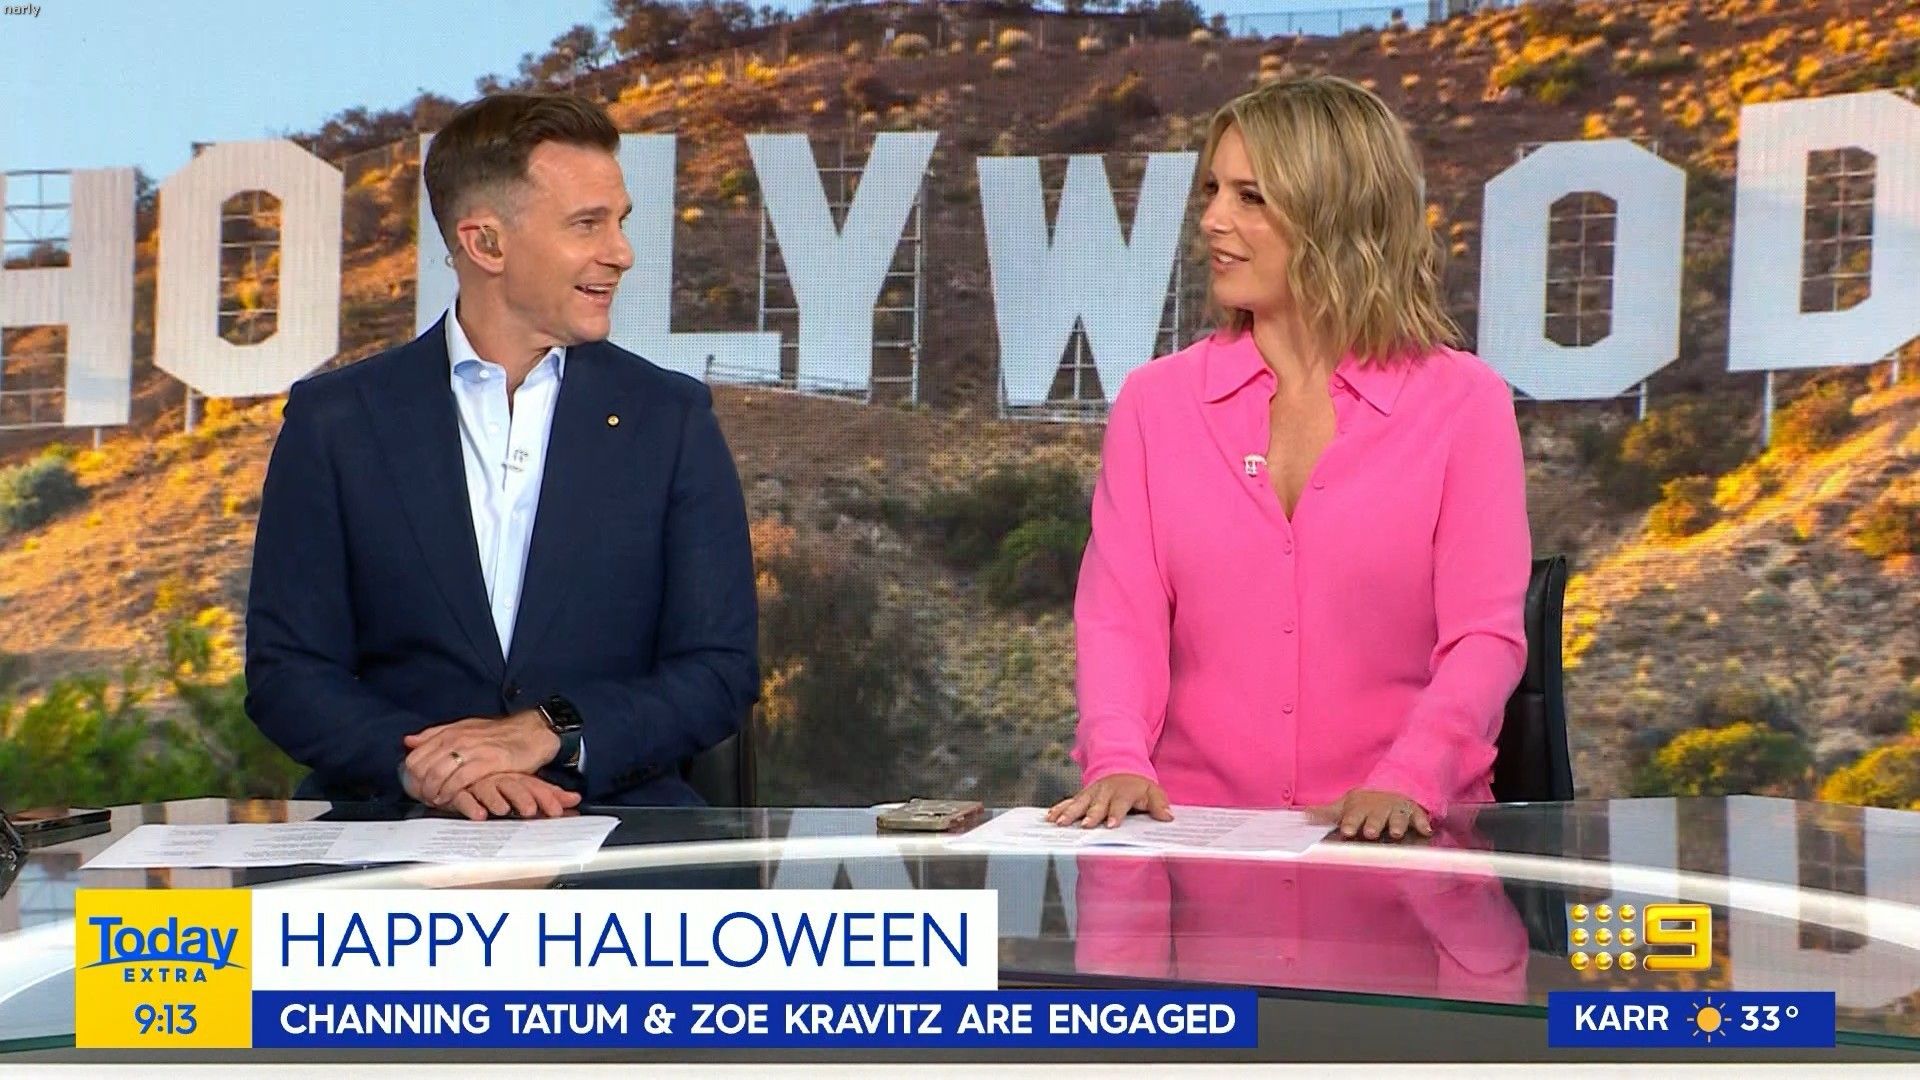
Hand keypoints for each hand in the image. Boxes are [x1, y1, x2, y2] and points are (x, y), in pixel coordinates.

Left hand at [402, 712, 559, 806]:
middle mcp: (457, 739)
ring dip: (432, 792)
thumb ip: (435, 735)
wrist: (532, 732)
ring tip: (434, 801)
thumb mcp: (464, 728)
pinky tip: (449, 799)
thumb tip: (409, 741)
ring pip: (438, 774)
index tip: (414, 788)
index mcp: (449, 732)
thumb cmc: (499, 734)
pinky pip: (460, 779)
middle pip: (422, 767)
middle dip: (418, 788)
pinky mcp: (488, 762)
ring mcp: (472, 750)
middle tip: (422, 799)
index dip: (410, 776)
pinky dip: (450, 792)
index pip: (415, 756)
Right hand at [443, 772, 581, 821]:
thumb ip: (549, 795)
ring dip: (495, 799)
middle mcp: (499, 778)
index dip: (547, 797)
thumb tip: (575, 799)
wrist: (463, 766)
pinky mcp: (458, 792)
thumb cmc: (499, 781)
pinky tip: (478, 814)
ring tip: (503, 809)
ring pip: (488, 789)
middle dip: (522, 798)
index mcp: (517, 777)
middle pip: (513, 785)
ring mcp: (479, 784)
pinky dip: (470, 806)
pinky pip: (463, 797)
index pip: (534, 785)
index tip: (558, 810)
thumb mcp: (525, 787)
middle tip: (530, 810)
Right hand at [1045, 773, 1172, 828]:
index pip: (1119, 804)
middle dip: (1090, 815)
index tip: (1111, 824)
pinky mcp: (1082, 795)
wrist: (1122, 767)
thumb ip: (1160, 805)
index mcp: (1123, 792)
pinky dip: (1059, 808)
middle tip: (1084, 825)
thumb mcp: (1154, 792)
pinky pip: (1069, 801)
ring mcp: (1092, 793)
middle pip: (1096, 804)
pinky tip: (1050, 816)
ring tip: (1059, 822)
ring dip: (1069, 812)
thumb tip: (1168, 817)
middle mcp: (1105, 792)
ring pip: (1079, 802)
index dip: (1115, 814)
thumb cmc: (1138, 787)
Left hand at [1313, 788, 1431, 840]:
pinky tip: (1426, 831)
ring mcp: (1397, 812)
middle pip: (1376, 818)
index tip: (1347, 831)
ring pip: (1398, 819)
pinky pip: (1420, 819)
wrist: (1391, 792)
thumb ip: (1326, 814)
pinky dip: (1423, 824)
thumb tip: (1303, 815)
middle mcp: (1378, 810)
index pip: (1353, 816)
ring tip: (1396, 833)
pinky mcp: (1414, 814)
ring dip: (1397, 825)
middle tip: (1370, 833)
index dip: (1350, 823)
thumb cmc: (1363, 807)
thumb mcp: (1344, 807)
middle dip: (1373, 824)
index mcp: (1359, 809)